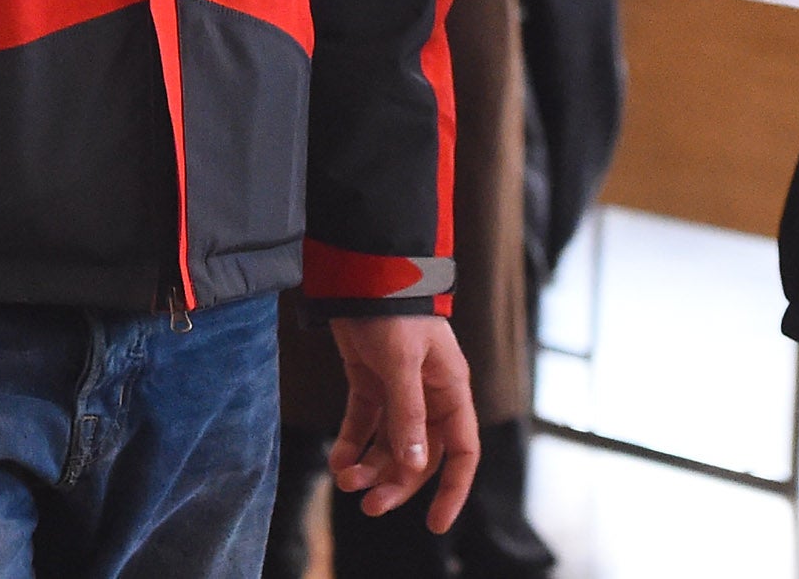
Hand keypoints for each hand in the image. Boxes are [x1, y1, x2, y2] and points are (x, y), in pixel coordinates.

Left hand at [328, 314, 479, 532]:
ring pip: (389, 444)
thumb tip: (416, 465)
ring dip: (370, 467)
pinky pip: (363, 424)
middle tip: (369, 506)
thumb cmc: (393, 312)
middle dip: (396, 483)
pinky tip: (337, 462)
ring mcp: (397, 391)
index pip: (461, 453)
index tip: (436, 524)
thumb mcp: (402, 364)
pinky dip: (351, 444)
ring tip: (345, 481)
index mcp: (451, 392)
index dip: (452, 490)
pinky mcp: (368, 381)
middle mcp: (428, 397)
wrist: (362, 273)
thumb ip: (408, 414)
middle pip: (419, 456)